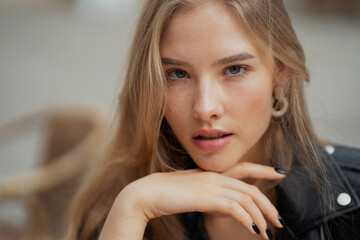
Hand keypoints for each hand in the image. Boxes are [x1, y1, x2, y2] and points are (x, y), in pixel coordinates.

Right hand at [116, 162, 285, 239]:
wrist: (145, 193)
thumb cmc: (165, 195)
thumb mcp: (192, 193)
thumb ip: (208, 195)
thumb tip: (221, 205)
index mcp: (211, 174)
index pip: (244, 168)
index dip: (264, 169)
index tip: (280, 173)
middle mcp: (214, 177)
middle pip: (250, 188)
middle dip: (268, 205)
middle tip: (279, 221)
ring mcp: (210, 186)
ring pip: (246, 199)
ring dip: (261, 216)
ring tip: (269, 233)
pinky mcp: (205, 197)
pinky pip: (234, 208)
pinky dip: (247, 219)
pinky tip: (254, 230)